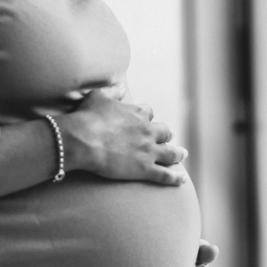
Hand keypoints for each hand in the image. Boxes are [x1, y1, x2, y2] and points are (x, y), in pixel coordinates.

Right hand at [56, 89, 188, 184]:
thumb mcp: (99, 96)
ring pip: (170, 152)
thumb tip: (121, 86)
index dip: (146, 116)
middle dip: (166, 134)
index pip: (147, 112)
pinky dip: (175, 178)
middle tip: (168, 137)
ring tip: (183, 154)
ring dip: (178, 153)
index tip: (144, 119)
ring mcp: (148, 151)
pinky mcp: (144, 169)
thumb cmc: (88, 116)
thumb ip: (113, 91)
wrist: (84, 140)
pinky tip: (183, 180)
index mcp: (138, 113)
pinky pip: (165, 174)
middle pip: (164, 131)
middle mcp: (147, 131)